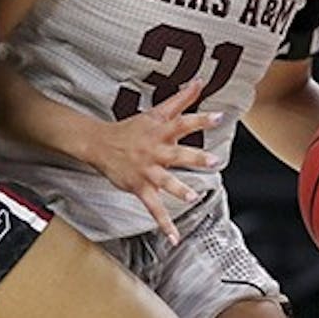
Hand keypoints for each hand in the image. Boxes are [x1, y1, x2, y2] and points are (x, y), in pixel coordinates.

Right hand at [87, 80, 222, 244]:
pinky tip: (174, 237)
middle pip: (177, 153)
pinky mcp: (140, 187)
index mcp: (161, 131)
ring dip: (178, 190)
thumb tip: (199, 81)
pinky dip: (164, 224)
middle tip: (214, 160)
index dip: (201, 119)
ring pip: (165, 180)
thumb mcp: (156, 112)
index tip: (219, 117)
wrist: (99, 144)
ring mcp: (147, 170)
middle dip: (195, 157)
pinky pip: (153, 207)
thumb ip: (181, 98)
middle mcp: (156, 150)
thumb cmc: (132, 128)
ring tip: (192, 197)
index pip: (183, 122)